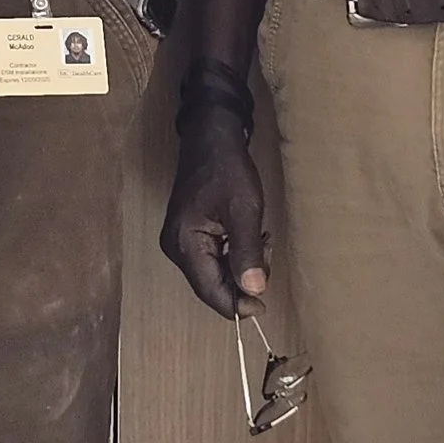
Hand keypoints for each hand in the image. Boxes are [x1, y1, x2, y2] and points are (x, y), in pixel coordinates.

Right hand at [160, 112, 268, 316]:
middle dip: (242, 279)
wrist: (211, 138)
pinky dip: (234, 254)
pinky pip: (213, 258)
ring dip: (241, 265)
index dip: (236, 304)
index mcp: (184, 244)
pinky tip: (248, 236)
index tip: (263, 304)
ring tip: (260, 237)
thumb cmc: (227, 169)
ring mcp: (180, 242)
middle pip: (212, 284)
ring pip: (215, 273)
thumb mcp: (244, 210)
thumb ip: (247, 252)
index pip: (210, 291)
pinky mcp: (189, 235)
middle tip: (266, 250)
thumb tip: (254, 290)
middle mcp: (176, 248)